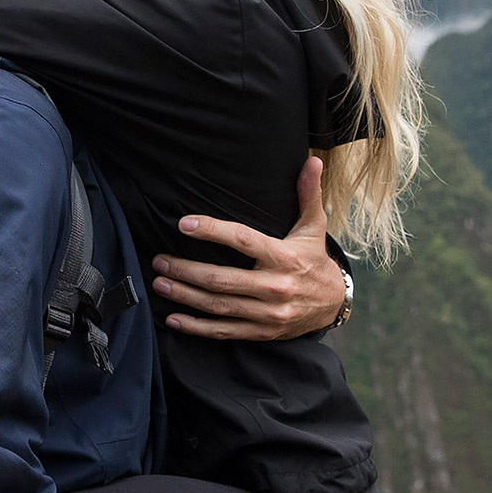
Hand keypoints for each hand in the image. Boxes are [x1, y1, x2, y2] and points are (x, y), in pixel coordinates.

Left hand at [151, 156, 344, 340]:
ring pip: (219, 306)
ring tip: (160, 283)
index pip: (243, 240)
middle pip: (222, 279)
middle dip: (186, 270)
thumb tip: (313, 160)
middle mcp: (275, 287)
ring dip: (185, 295)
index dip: (213, 232)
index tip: (184, 224)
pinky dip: (197, 328)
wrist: (333, 304)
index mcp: (284, 257)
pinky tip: (174, 318)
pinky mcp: (262, 331)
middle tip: (159, 261)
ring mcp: (268, 313)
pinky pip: (224, 331)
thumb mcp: (314, 227)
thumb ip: (308, 194)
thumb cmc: (314, 259)